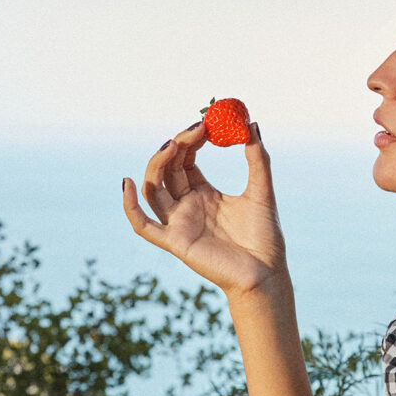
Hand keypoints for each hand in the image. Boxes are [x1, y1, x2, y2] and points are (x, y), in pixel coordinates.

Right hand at [122, 121, 287, 297]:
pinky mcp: (174, 242)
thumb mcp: (262, 191)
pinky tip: (128, 182)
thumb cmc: (265, 237)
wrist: (267, 273)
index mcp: (204, 193)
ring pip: (153, 190)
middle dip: (177, 146)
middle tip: (194, 130)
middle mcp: (186, 206)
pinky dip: (130, 205)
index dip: (190, 140)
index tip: (204, 123)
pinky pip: (143, 225)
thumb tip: (252, 125)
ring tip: (173, 145)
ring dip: (157, 165)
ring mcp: (178, 223)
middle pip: (167, 170)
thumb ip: (258, 159)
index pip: (186, 160)